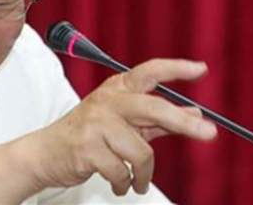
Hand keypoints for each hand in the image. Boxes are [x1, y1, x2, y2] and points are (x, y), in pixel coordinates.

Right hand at [27, 59, 217, 196]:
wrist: (44, 153)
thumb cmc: (84, 136)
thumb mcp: (120, 121)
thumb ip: (155, 118)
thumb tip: (193, 113)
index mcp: (115, 91)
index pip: (148, 72)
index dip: (175, 69)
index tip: (200, 70)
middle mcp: (106, 102)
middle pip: (151, 107)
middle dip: (182, 122)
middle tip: (208, 133)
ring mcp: (95, 124)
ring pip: (141, 150)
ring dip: (144, 173)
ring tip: (137, 180)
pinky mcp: (87, 148)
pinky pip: (122, 171)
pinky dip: (124, 183)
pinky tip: (118, 182)